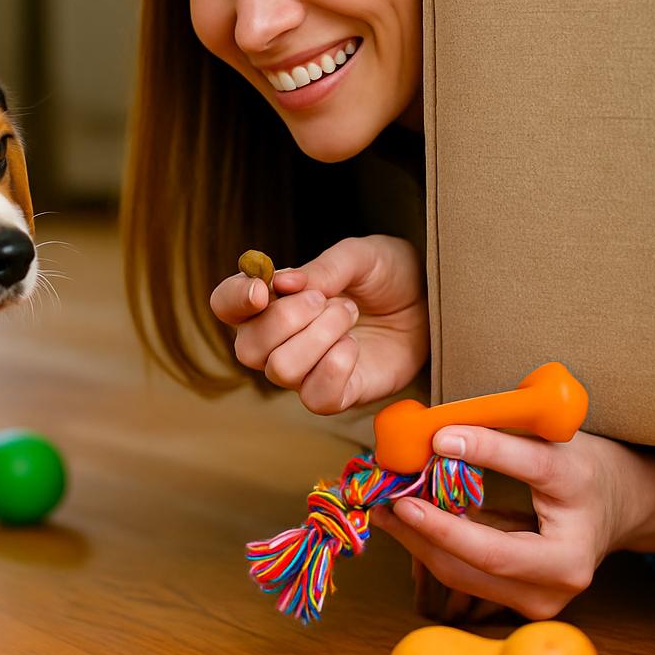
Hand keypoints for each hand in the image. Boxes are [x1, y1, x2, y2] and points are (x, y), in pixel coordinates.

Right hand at [209, 235, 427, 413]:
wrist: (429, 301)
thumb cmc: (387, 275)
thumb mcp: (359, 256)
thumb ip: (323, 268)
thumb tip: (284, 283)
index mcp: (271, 301)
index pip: (225, 305)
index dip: (234, 300)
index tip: (264, 290)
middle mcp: (278, 341)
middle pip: (248, 347)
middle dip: (288, 319)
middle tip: (327, 299)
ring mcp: (306, 372)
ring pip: (281, 370)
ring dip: (318, 337)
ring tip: (348, 315)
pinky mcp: (337, 395)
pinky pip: (317, 398)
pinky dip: (335, 369)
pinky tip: (354, 348)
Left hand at [371, 427, 654, 620]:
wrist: (615, 509)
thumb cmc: (579, 468)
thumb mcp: (550, 439)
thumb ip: (500, 435)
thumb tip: (436, 434)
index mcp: (581, 505)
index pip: (534, 472)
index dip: (487, 452)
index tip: (439, 436)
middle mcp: (569, 568)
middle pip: (487, 553)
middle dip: (430, 526)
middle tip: (389, 497)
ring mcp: (546, 597)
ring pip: (466, 573)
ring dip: (418, 541)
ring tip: (384, 508)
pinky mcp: (524, 605)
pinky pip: (465, 578)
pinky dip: (431, 550)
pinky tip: (405, 523)